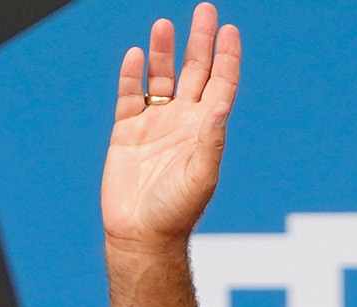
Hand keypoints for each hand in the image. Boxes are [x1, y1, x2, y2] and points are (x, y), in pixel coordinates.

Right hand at [101, 4, 240, 254]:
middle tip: (205, 10)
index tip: (230, 29)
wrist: (141, 234)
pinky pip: (129, 95)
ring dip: (163, 51)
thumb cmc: (177, 211)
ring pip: (160, 77)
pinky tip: (133, 55)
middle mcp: (182, 122)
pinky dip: (130, 75)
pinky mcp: (126, 132)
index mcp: (205, 130)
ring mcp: (154, 124)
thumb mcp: (201, 176)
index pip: (220, 85)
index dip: (226, 58)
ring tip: (164, 23)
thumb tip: (219, 105)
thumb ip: (210, 140)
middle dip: (200, 42)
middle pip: (194, 72)